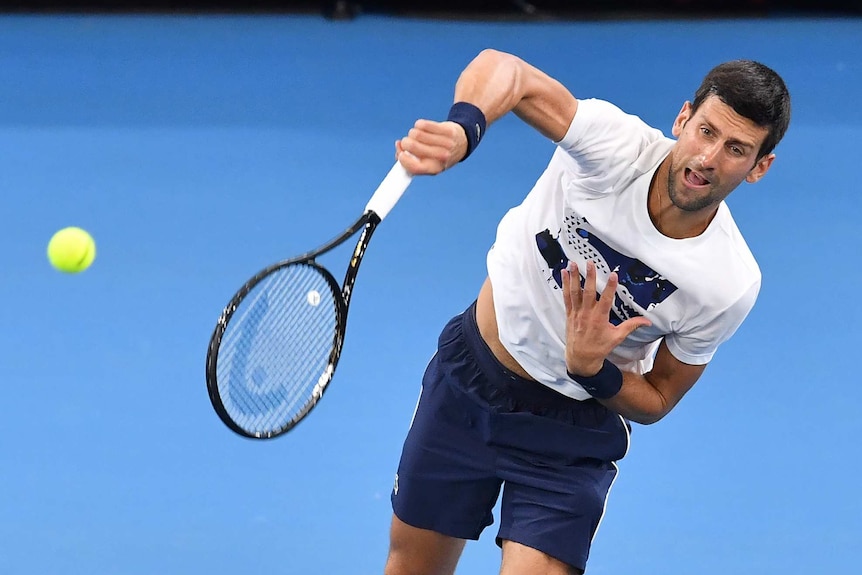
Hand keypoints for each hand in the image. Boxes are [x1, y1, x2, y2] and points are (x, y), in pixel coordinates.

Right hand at [395, 119, 467, 174]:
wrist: (461, 142)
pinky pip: (424, 124)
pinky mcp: (448, 130)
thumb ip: (411, 160)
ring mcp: (446, 143)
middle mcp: (442, 157)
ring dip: (412, 133)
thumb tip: (399, 149)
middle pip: (413, 146)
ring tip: (416, 135)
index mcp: (434, 169)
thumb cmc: (437, 154)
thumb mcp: (427, 162)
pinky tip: (422, 127)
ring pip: (417, 133)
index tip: (400, 152)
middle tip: (407, 142)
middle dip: (405, 143)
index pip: (414, 167)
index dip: (403, 159)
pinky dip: (419, 124)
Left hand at [562, 260, 651, 375]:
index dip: (610, 287)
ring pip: (574, 292)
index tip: (613, 275)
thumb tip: (648, 321)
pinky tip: (563, 273)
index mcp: (600, 319)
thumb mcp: (617, 337)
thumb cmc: (599, 347)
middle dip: (589, 277)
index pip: (606, 300)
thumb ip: (631, 326)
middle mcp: (587, 314)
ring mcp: (576, 313)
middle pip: (588, 292)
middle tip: (590, 263)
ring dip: (573, 277)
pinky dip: (564, 285)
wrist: (581, 358)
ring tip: (572, 263)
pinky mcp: (569, 313)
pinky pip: (566, 297)